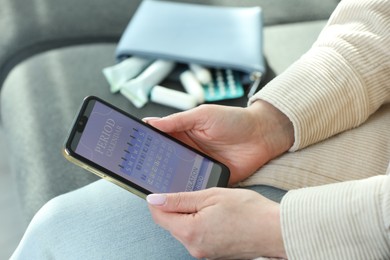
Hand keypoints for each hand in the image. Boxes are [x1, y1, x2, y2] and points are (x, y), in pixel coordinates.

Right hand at [145, 100, 293, 183]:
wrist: (263, 135)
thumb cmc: (235, 120)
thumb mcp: (204, 115)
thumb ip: (178, 120)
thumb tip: (151, 122)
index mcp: (184, 132)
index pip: (159, 139)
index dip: (144, 144)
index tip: (129, 150)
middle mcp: (188, 150)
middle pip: (164, 160)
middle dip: (150, 165)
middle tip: (135, 172)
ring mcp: (199, 165)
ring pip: (176, 174)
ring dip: (166, 179)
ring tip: (151, 185)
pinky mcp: (210, 177)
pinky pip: (194, 186)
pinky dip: (185, 190)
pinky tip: (175, 195)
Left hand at [147, 188, 286, 258]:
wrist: (276, 231)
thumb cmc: (249, 211)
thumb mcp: (211, 196)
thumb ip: (179, 199)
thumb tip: (154, 199)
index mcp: (190, 231)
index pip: (159, 216)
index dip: (158, 201)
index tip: (162, 189)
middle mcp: (193, 247)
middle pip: (171, 224)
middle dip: (175, 207)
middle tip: (194, 193)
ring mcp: (203, 253)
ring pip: (184, 230)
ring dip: (189, 215)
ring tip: (209, 204)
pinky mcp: (213, 254)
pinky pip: (197, 236)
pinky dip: (199, 224)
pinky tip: (214, 215)